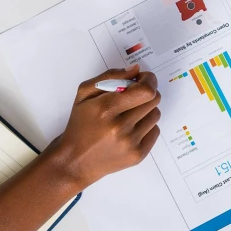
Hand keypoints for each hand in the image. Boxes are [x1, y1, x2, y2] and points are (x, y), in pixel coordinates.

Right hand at [44, 65, 160, 189]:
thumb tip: (135, 70)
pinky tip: (131, 129)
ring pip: (156, 114)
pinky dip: (146, 126)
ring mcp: (130, 143)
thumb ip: (110, 76)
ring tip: (130, 114)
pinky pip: (155, 131)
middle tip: (135, 95)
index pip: (146, 90)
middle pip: (154, 100)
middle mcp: (120, 127)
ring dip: (146, 110)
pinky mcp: (138, 155)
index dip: (149, 80)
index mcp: (106, 108)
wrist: (74, 161)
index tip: (144, 79)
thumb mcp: (84, 94)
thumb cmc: (80, 124)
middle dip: (147, 93)